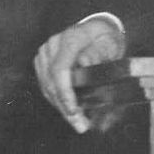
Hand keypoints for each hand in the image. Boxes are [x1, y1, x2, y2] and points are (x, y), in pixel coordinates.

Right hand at [33, 17, 124, 132]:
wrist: (96, 29)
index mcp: (71, 38)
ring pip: (46, 86)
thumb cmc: (106, 38)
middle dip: (65, 107)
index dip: (65, 93)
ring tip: (77, 122)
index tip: (74, 111)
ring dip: (60, 107)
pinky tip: (69, 112)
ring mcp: (45, 52)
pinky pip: (45, 85)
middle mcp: (54, 44)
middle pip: (51, 81)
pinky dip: (57, 100)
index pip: (60, 69)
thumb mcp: (111, 47)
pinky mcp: (42, 60)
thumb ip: (101, 61)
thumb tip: (88, 73)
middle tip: (80, 125)